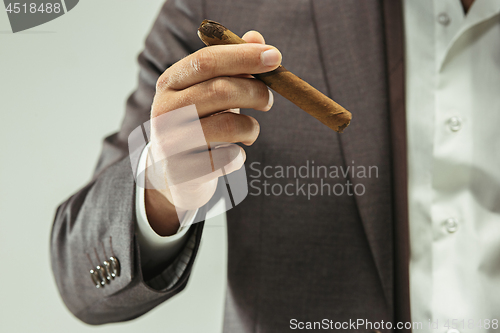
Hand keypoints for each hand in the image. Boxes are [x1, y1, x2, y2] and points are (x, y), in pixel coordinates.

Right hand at [144, 31, 281, 235]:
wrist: (172, 173)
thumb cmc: (197, 124)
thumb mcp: (209, 92)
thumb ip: (232, 65)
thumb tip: (256, 37)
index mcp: (170, 83)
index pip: (206, 61)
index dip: (243, 56)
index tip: (275, 57)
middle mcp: (164, 110)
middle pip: (220, 91)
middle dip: (255, 91)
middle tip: (269, 100)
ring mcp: (170, 143)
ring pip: (228, 126)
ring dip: (251, 127)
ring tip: (251, 131)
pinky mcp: (183, 172)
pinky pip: (227, 159)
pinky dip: (239, 155)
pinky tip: (233, 154)